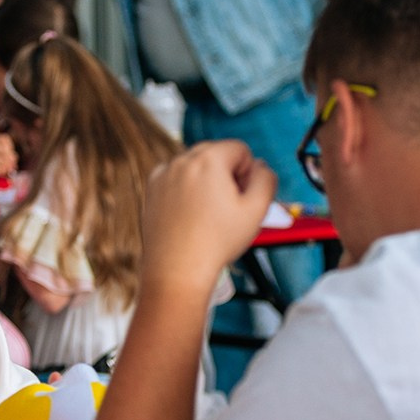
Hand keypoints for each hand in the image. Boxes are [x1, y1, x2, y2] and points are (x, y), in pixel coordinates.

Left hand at [141, 141, 276, 296]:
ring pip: (195, 166)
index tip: (242, 198)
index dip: (248, 173)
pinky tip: (191, 215)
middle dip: (227, 174)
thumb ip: (267, 179)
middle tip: (229, 207)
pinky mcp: (152, 190)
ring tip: (209, 214)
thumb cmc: (215, 243)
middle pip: (216, 154)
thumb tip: (261, 167)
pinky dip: (185, 190)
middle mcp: (182, 160)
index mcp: (208, 159)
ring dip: (206, 181)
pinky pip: (176, 179)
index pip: (240, 149)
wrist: (177, 270)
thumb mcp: (256, 211)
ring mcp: (163, 174)